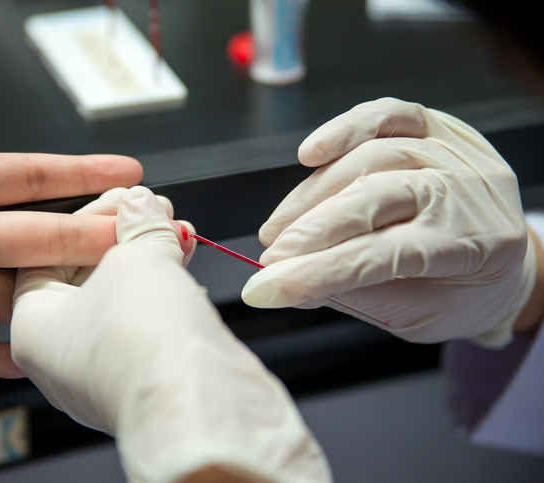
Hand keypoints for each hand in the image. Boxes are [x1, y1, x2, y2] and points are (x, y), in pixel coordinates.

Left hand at [12, 187, 329, 482]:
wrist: (197, 408)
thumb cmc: (144, 346)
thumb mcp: (134, 259)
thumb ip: (137, 224)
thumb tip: (140, 205)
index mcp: (33, 328)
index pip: (48, 255)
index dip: (88, 218)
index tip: (120, 198)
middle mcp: (62, 356)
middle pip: (88, 275)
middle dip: (125, 236)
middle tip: (152, 209)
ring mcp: (103, 371)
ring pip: (122, 299)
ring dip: (151, 259)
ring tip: (178, 230)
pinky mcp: (143, 378)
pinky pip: (147, 323)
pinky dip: (165, 290)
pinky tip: (185, 265)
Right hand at [242, 98, 535, 347]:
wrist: (505, 262)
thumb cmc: (464, 294)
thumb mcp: (417, 316)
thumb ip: (353, 295)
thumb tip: (285, 283)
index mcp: (475, 246)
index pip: (382, 256)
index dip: (318, 271)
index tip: (269, 287)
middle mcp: (468, 191)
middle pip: (372, 199)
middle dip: (309, 232)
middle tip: (270, 259)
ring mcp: (454, 152)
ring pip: (369, 160)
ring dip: (311, 196)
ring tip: (279, 228)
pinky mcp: (439, 127)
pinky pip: (387, 115)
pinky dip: (343, 129)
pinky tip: (310, 153)